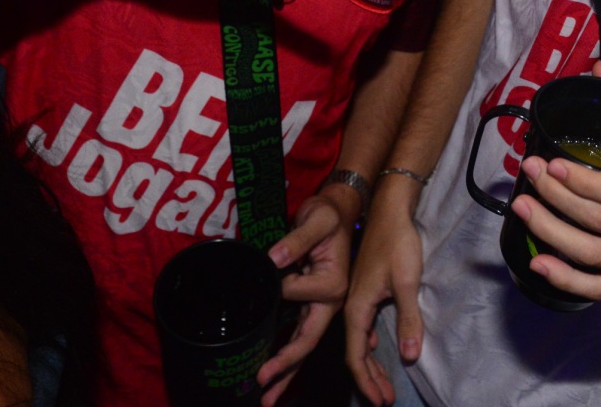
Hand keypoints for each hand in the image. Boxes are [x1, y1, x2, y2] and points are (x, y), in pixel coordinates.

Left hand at [257, 191, 356, 405]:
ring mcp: (321, 306)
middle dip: (285, 369)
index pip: (298, 295)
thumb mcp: (317, 220)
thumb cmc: (329, 215)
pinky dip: (287, 354)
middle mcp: (330, 302)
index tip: (277, 265)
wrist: (338, 211)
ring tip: (267, 398)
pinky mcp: (312, 304)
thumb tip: (273, 259)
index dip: (283, 285)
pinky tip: (276, 372)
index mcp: (334, 285)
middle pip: (307, 341)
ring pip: (303, 344)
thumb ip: (296, 240)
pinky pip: (298, 333)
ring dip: (286, 372)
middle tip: (263, 393)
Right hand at [344, 177, 425, 405]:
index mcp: (357, 308)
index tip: (380, 400)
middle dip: (369, 379)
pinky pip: (363, 327)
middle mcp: (352, 306)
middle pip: (356, 352)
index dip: (366, 381)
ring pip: (360, 340)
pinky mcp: (365, 291)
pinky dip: (370, 345)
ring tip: (382, 384)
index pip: (356, 356)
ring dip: (370, 364)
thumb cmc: (398, 243)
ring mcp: (357, 298)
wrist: (390, 210)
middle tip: (384, 399)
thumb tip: (411, 357)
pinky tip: (377, 348)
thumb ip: (408, 320)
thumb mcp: (407, 283)